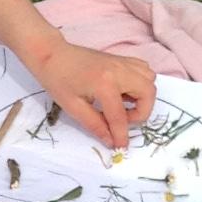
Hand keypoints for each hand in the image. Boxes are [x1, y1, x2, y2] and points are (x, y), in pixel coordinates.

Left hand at [39, 40, 155, 150]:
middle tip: (123, 120)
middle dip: (141, 112)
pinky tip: (124, 91)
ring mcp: (122, 62)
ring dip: (143, 96)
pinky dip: (140, 83)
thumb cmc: (58, 80)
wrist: (52, 55)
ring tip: (124, 104)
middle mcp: (119, 71)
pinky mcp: (121, 59)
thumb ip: (95, 125)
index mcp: (104, 84)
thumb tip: (110, 141)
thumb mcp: (73, 107)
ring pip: (150, 79)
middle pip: (148, 93)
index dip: (121, 135)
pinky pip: (143, 70)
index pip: (120, 116)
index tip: (121, 146)